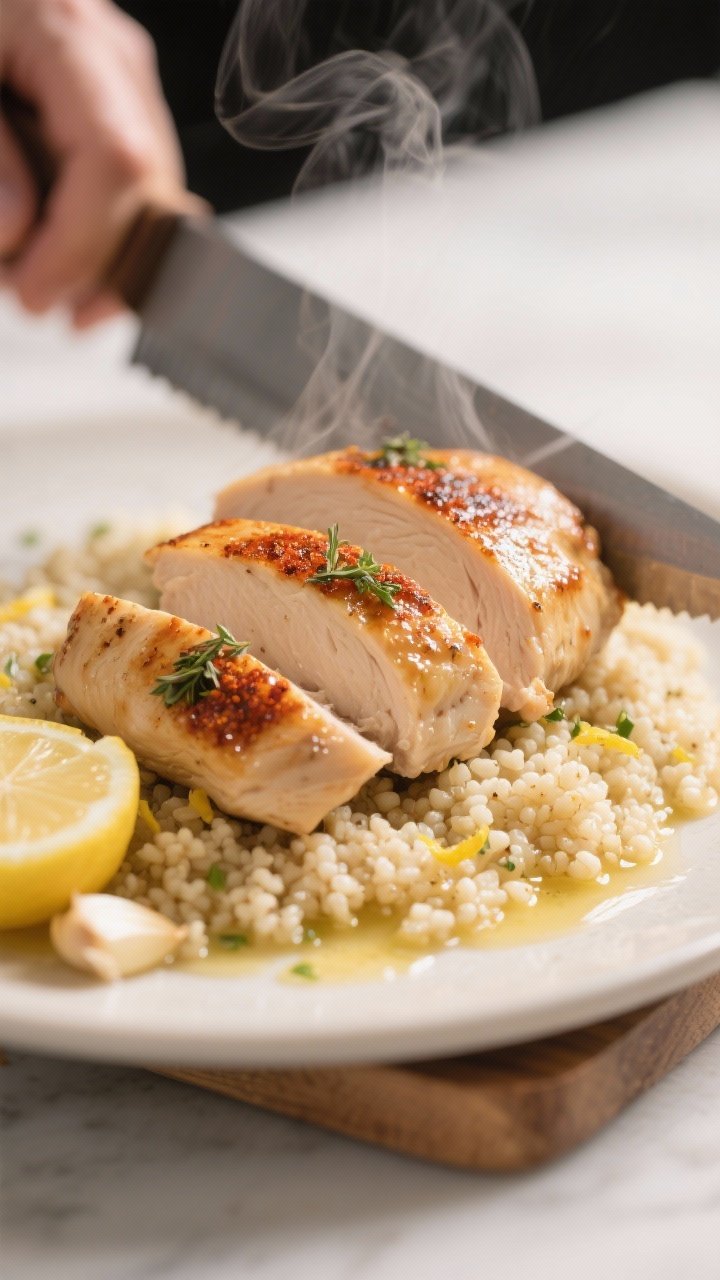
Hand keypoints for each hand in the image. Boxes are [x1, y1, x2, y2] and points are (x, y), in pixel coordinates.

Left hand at [0, 0, 205, 326]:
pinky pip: (133, 193)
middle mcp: (116, 60)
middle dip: (94, 266)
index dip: (82, 244)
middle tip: (30, 296)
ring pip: (152, 206)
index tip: (34, 292)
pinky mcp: (119, 108)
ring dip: (98, 262)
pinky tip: (58, 258)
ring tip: (32, 275)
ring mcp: (127, 85)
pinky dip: (98, 239)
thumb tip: (17, 236)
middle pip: (148, 194)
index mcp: (70, 36)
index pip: (117, 161)